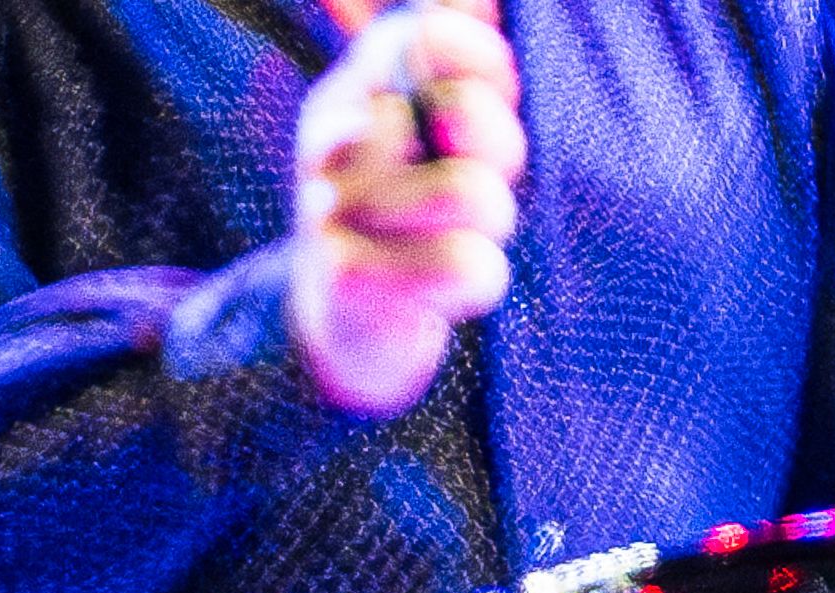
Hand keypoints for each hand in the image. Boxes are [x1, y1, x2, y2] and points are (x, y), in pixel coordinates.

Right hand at [288, 0, 522, 419]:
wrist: (349, 318)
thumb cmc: (420, 208)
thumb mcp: (444, 123)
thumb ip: (468, 62)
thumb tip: (481, 1)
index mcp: (361, 85)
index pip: (430, 34)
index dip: (488, 66)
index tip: (496, 100)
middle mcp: (335, 135)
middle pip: (463, 110)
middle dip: (501, 150)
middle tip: (479, 184)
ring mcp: (333, 207)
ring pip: (471, 192)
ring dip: (492, 220)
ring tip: (464, 233)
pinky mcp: (347, 280)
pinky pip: (466, 265)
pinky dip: (478, 278)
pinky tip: (445, 286)